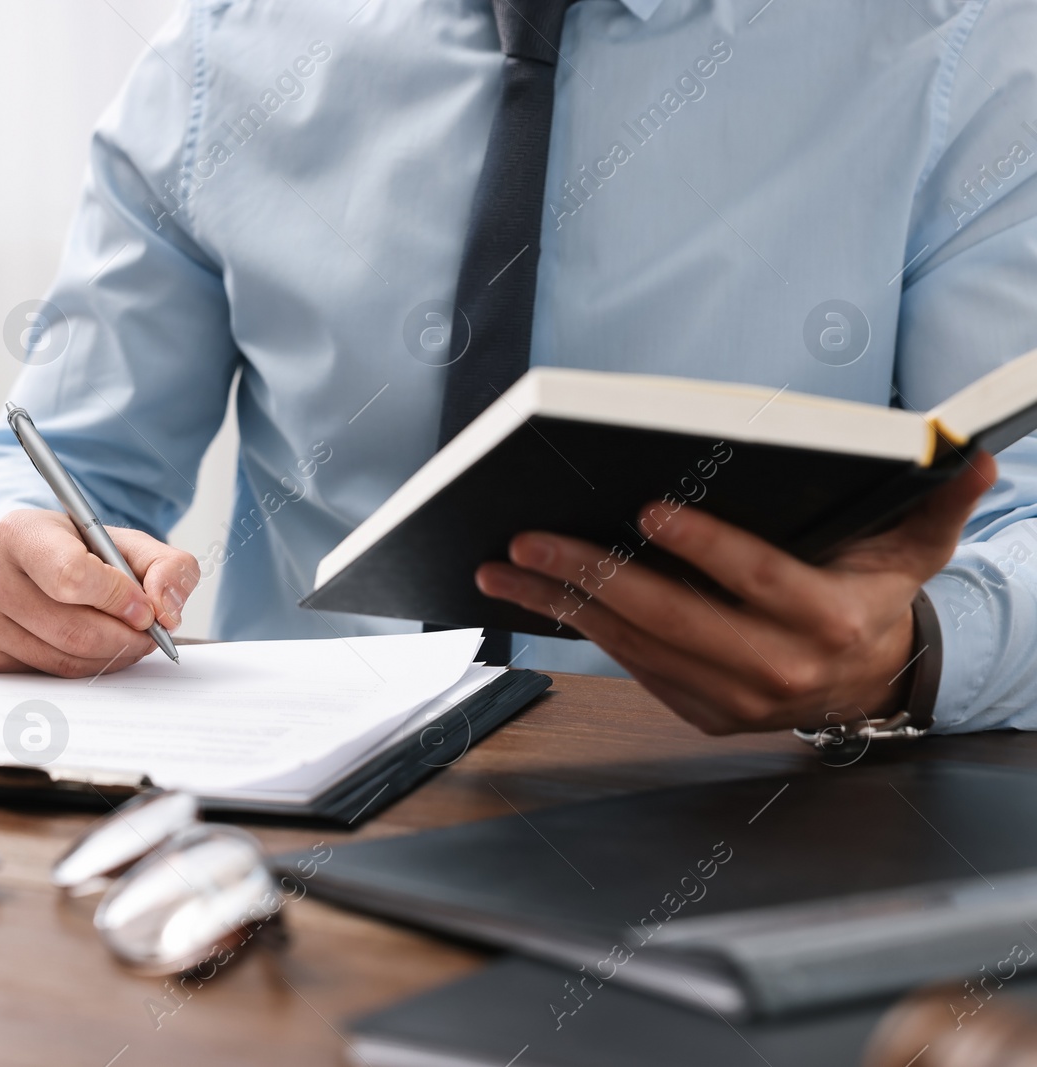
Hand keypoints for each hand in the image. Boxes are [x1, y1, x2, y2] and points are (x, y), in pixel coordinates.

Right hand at [0, 509, 199, 677]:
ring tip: (127, 639)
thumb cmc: (68, 550)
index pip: (72, 576)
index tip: (147, 610)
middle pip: (72, 630)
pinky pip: (46, 676)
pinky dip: (83, 669)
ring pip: (63, 660)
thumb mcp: (118, 541)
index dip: (119, 599)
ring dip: (110, 657)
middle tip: (149, 635)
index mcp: (19, 533)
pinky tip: (94, 649)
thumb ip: (163, 565)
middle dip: (125, 638)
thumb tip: (167, 612)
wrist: (12, 561)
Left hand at [475, 452, 996, 733]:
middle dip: (593, 577)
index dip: (701, 545)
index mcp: (829, 621)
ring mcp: (735, 700)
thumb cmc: (875, 598)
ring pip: (636, 647)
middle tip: (529, 540)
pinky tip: (537, 598)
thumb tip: (971, 455)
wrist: (870, 685)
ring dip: (563, 607)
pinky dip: (580, 631)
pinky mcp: (701, 713)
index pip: (757, 579)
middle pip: (673, 619)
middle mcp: (779, 669)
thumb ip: (936, 503)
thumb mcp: (914, 552)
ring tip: (505, 569)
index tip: (644, 510)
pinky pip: (631, 666)